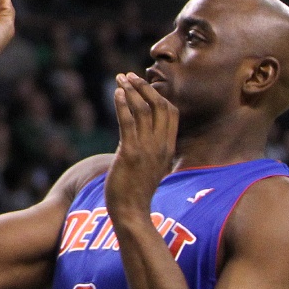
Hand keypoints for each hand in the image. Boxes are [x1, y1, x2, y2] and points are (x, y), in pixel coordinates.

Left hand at [105, 72, 177, 219]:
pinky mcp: (131, 154)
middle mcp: (161, 146)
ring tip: (120, 78)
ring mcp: (147, 149)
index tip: (142, 84)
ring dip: (132, 91)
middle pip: (160, 106)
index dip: (157, 95)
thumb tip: (132, 134)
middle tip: (128, 75)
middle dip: (144, 88)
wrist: (131, 213)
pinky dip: (123, 106)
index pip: (171, 113)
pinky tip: (117, 94)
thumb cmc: (135, 192)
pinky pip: (129, 124)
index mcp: (167, 148)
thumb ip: (145, 148)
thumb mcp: (147, 166)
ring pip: (144, 111)